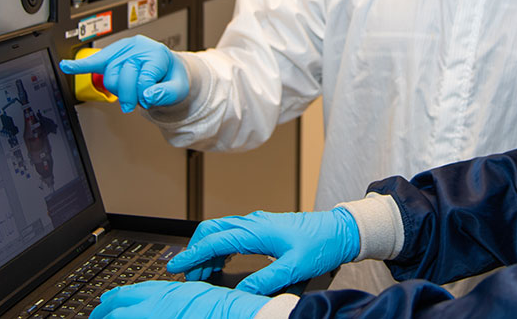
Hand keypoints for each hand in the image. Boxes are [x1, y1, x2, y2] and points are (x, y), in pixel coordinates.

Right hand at [59, 35, 188, 112]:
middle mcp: (137, 49)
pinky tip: (68, 66)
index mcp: (156, 53)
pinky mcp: (111, 56)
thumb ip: (167, 93)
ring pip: (109, 79)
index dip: (146, 94)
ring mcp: (122, 52)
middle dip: (130, 95)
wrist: (169, 69)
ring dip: (119, 91)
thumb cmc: (172, 76)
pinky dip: (80, 65)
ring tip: (132, 91)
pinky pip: (93, 61)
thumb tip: (149, 95)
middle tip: (140, 101)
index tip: (151, 98)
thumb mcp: (180, 87)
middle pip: (121, 79)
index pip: (143, 78)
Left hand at [89, 280, 266, 318]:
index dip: (114, 298)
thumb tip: (165, 305)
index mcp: (168, 292)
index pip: (131, 292)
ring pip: (121, 317)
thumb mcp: (196, 297)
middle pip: (119, 304)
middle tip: (95, 315)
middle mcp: (159, 302)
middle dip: (103, 311)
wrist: (240, 314)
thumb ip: (175, 301)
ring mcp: (159, 315)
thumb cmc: (224, 308)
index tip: (104, 303)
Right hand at [167, 207, 359, 295]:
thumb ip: (266, 281)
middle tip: (188, 274)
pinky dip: (220, 247)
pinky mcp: (263, 228)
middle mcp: (254, 222)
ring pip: (222, 231)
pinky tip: (220, 263)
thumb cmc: (320, 244)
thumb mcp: (294, 267)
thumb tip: (242, 293)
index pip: (216, 241)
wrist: (339, 230)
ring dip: (208, 250)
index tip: (176, 266)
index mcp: (257, 230)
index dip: (193, 254)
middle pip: (212, 230)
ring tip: (203, 274)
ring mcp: (258, 223)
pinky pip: (233, 234)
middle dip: (195, 250)